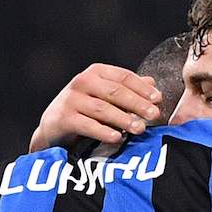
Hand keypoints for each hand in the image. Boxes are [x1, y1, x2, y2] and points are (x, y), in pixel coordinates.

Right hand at [28, 63, 161, 151]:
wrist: (53, 127)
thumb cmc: (86, 109)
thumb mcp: (106, 96)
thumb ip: (127, 90)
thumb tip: (152, 83)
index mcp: (96, 72)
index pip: (123, 77)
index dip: (142, 88)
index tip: (158, 99)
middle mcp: (82, 82)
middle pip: (115, 92)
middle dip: (137, 104)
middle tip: (154, 115)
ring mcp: (71, 99)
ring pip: (102, 108)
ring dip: (123, 119)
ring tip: (140, 129)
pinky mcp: (63, 118)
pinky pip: (87, 125)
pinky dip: (103, 131)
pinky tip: (117, 138)